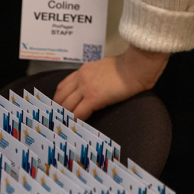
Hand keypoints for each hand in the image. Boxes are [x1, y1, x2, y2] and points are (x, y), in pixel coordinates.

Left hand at [53, 45, 168, 119]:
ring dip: (64, 116)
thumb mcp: (104, 67)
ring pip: (67, 105)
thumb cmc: (127, 67)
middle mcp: (81, 78)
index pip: (63, 86)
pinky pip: (79, 112)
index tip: (58, 107)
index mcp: (83, 70)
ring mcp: (86, 88)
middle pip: (61, 97)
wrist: (137, 66)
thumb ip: (94, 75)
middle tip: (57, 119)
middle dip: (57, 109)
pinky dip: (75, 121)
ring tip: (64, 125)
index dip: (58, 99)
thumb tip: (93, 85)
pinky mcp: (94, 98)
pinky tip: (75, 126)